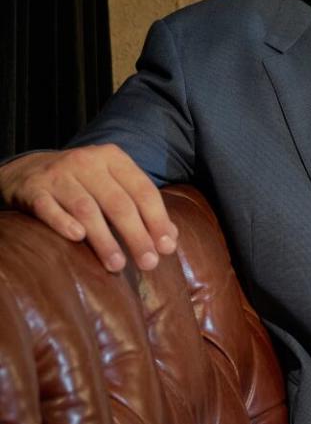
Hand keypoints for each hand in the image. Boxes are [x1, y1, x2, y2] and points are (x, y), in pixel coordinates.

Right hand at [0, 145, 178, 272]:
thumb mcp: (112, 185)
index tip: (167, 248)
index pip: (143, 190)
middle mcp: (87, 162)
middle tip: (148, 263)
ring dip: (104, 239)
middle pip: (118, 202)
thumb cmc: (82, 183)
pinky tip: (77, 238)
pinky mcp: (34, 190)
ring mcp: (58, 175)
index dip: (157, 220)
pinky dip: (63, 222)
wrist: (27, 170)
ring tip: (117, 265)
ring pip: (86, 208)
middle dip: (136, 235)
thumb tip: (171, 237)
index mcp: (113, 158)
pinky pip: (49, 208)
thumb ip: (141, 206)